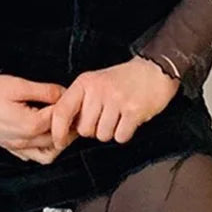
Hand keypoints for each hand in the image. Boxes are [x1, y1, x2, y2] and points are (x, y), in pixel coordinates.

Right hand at [0, 75, 72, 164]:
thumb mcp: (17, 85)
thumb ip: (44, 91)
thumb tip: (63, 93)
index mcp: (30, 125)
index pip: (59, 119)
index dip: (68, 107)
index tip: (72, 98)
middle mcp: (25, 141)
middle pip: (58, 139)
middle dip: (67, 126)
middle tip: (71, 112)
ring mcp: (17, 147)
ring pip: (48, 154)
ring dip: (58, 142)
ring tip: (60, 126)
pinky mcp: (11, 148)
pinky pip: (33, 156)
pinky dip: (43, 149)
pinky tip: (43, 136)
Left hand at [51, 56, 180, 149]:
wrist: (154, 69)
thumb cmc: (123, 79)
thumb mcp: (95, 82)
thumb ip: (80, 102)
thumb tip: (65, 128)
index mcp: (84, 83)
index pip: (61, 111)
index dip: (57, 131)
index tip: (59, 142)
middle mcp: (98, 90)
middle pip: (84, 129)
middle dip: (94, 130)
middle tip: (105, 117)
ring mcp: (116, 100)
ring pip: (102, 135)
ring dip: (110, 132)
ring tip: (118, 117)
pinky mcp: (134, 110)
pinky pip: (121, 137)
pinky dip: (124, 134)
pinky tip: (128, 120)